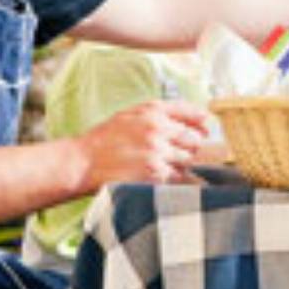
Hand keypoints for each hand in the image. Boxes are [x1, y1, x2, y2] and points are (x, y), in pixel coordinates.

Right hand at [76, 100, 211, 187]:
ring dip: (179, 163)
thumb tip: (192, 119)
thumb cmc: (105, 140)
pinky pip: (176, 176)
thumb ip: (159, 114)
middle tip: (174, 151)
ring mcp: (158, 152)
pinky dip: (170, 177)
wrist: (83, 162)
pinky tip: (154, 174)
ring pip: (187, 159)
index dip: (201, 121)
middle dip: (189, 147)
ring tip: (159, 163)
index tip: (205, 128)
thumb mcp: (130, 115)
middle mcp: (158, 128)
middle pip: (194, 139)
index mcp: (152, 111)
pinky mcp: (155, 172)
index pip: (190, 112)